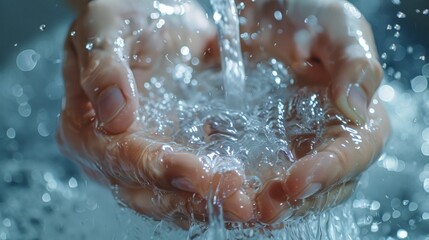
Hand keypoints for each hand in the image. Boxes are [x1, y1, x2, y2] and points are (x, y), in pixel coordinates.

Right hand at [57, 0, 252, 226]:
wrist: (144, 13)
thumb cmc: (119, 16)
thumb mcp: (105, 29)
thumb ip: (104, 69)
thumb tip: (113, 115)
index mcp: (85, 128)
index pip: (121, 157)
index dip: (158, 169)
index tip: (197, 174)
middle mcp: (110, 153)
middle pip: (148, 189)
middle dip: (194, 198)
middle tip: (237, 201)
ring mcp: (141, 157)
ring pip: (172, 195)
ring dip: (211, 203)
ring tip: (249, 204)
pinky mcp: (170, 152)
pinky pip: (192, 181)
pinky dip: (218, 190)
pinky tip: (248, 191)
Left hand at [235, 0, 388, 222]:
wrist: (270, 13)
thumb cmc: (308, 16)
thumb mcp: (338, 27)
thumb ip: (354, 63)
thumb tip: (356, 109)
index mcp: (359, 117)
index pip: (353, 154)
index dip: (328, 172)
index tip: (297, 181)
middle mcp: (331, 140)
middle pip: (324, 185)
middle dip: (296, 200)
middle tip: (265, 207)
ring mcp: (298, 147)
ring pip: (292, 188)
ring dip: (269, 202)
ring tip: (242, 206)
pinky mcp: (267, 146)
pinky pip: (261, 173)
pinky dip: (246, 184)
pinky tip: (226, 186)